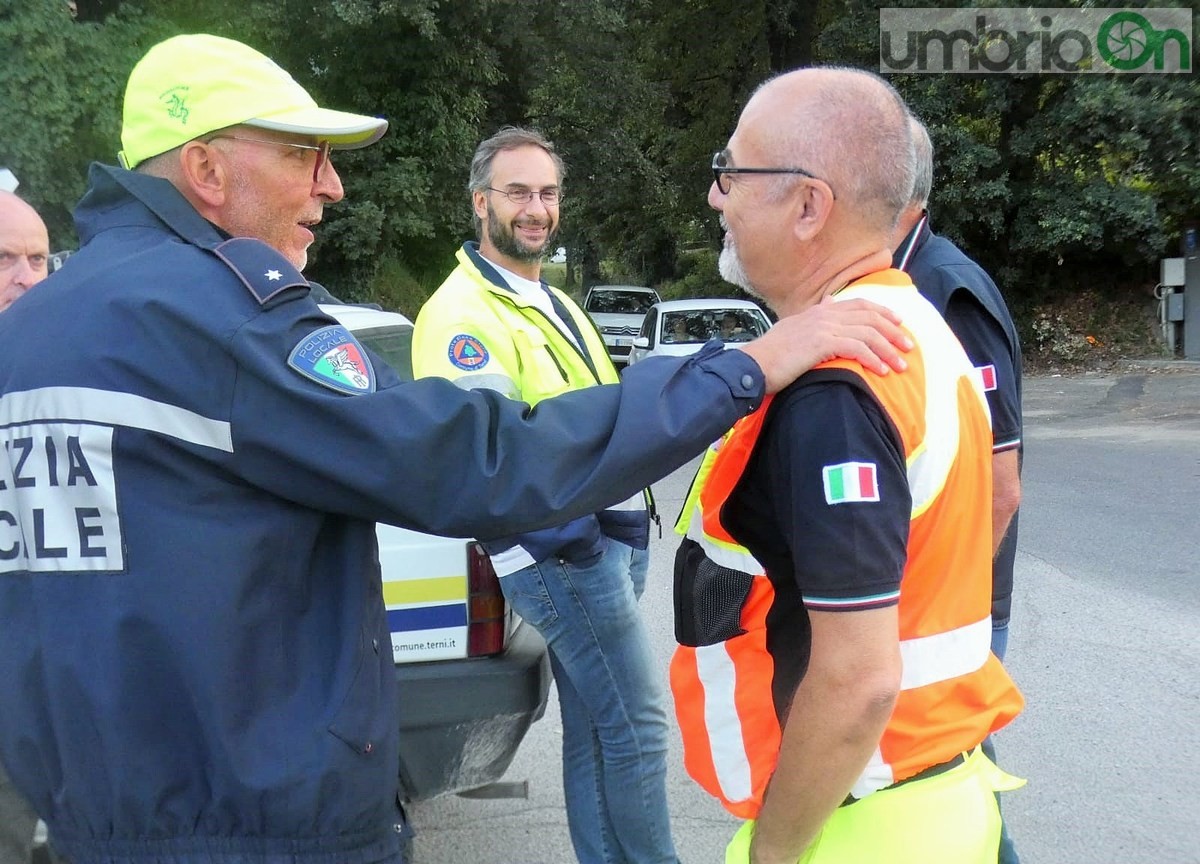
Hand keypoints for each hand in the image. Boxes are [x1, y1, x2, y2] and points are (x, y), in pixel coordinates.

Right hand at [738, 297, 911, 394]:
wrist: (752, 365)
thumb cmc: (770, 355)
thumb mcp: (793, 330)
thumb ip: (814, 319)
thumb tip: (829, 304)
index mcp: (818, 311)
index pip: (858, 305)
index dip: (882, 312)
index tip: (899, 323)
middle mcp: (823, 314)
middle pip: (869, 316)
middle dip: (893, 331)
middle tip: (909, 346)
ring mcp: (823, 327)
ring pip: (867, 333)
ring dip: (888, 350)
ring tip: (901, 365)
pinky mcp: (821, 343)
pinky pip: (856, 348)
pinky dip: (872, 359)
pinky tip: (881, 371)